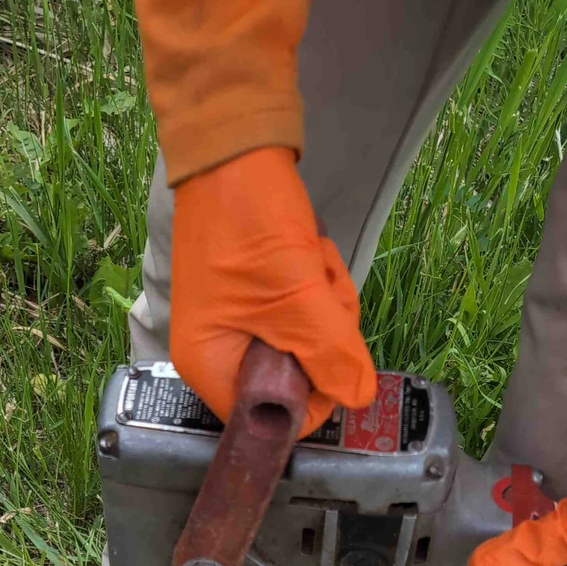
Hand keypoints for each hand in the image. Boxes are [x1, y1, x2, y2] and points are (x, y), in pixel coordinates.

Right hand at [171, 146, 376, 438]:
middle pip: (291, 381)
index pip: (268, 417)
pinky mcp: (254, 297)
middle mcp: (215, 353)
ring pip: (303, 345)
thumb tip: (358, 398)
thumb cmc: (247, 222)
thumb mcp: (298, 296)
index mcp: (207, 366)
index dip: (310, 397)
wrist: (232, 147)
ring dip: (323, 306)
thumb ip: (331, 355)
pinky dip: (313, 288)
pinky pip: (299, 315)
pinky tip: (307, 254)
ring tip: (311, 264)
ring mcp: (235, 323)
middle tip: (320, 296)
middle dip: (321, 339)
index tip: (333, 357)